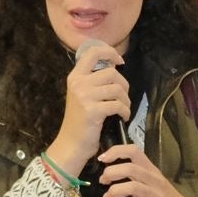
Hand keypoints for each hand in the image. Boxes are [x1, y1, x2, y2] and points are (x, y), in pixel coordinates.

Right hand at [48, 48, 131, 177]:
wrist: (71, 144)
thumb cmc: (79, 121)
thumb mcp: (81, 95)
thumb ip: (93, 81)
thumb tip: (114, 66)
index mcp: (75, 77)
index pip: (92, 52)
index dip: (109, 52)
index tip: (119, 61)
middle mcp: (78, 83)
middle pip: (111, 72)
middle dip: (124, 84)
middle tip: (123, 97)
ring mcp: (85, 96)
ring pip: (117, 88)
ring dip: (126, 100)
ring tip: (124, 108)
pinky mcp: (93, 110)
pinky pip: (118, 105)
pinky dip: (125, 111)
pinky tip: (123, 117)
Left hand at [96, 144, 197, 196]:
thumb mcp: (156, 184)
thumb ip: (139, 176)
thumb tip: (115, 172)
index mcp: (152, 171)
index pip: (134, 151)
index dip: (116, 152)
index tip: (102, 159)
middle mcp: (155, 180)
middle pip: (130, 168)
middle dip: (111, 173)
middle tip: (103, 181)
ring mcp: (156, 196)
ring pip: (132, 187)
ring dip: (114, 191)